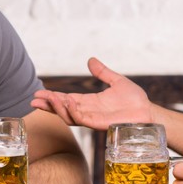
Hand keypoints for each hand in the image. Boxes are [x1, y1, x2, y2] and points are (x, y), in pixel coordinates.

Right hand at [30, 57, 153, 129]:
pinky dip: (73, 112)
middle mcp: (88, 111)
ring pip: (69, 115)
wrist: (148, 112)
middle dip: (49, 105)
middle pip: (63, 109)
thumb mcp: (116, 81)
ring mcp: (93, 119)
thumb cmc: (135, 100)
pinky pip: (82, 119)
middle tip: (34, 100)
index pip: (67, 99)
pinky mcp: (99, 124)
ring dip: (57, 108)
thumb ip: (103, 72)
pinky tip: (67, 103)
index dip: (53, 97)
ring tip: (48, 99)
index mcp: (90, 102)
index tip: (40, 93)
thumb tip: (91, 60)